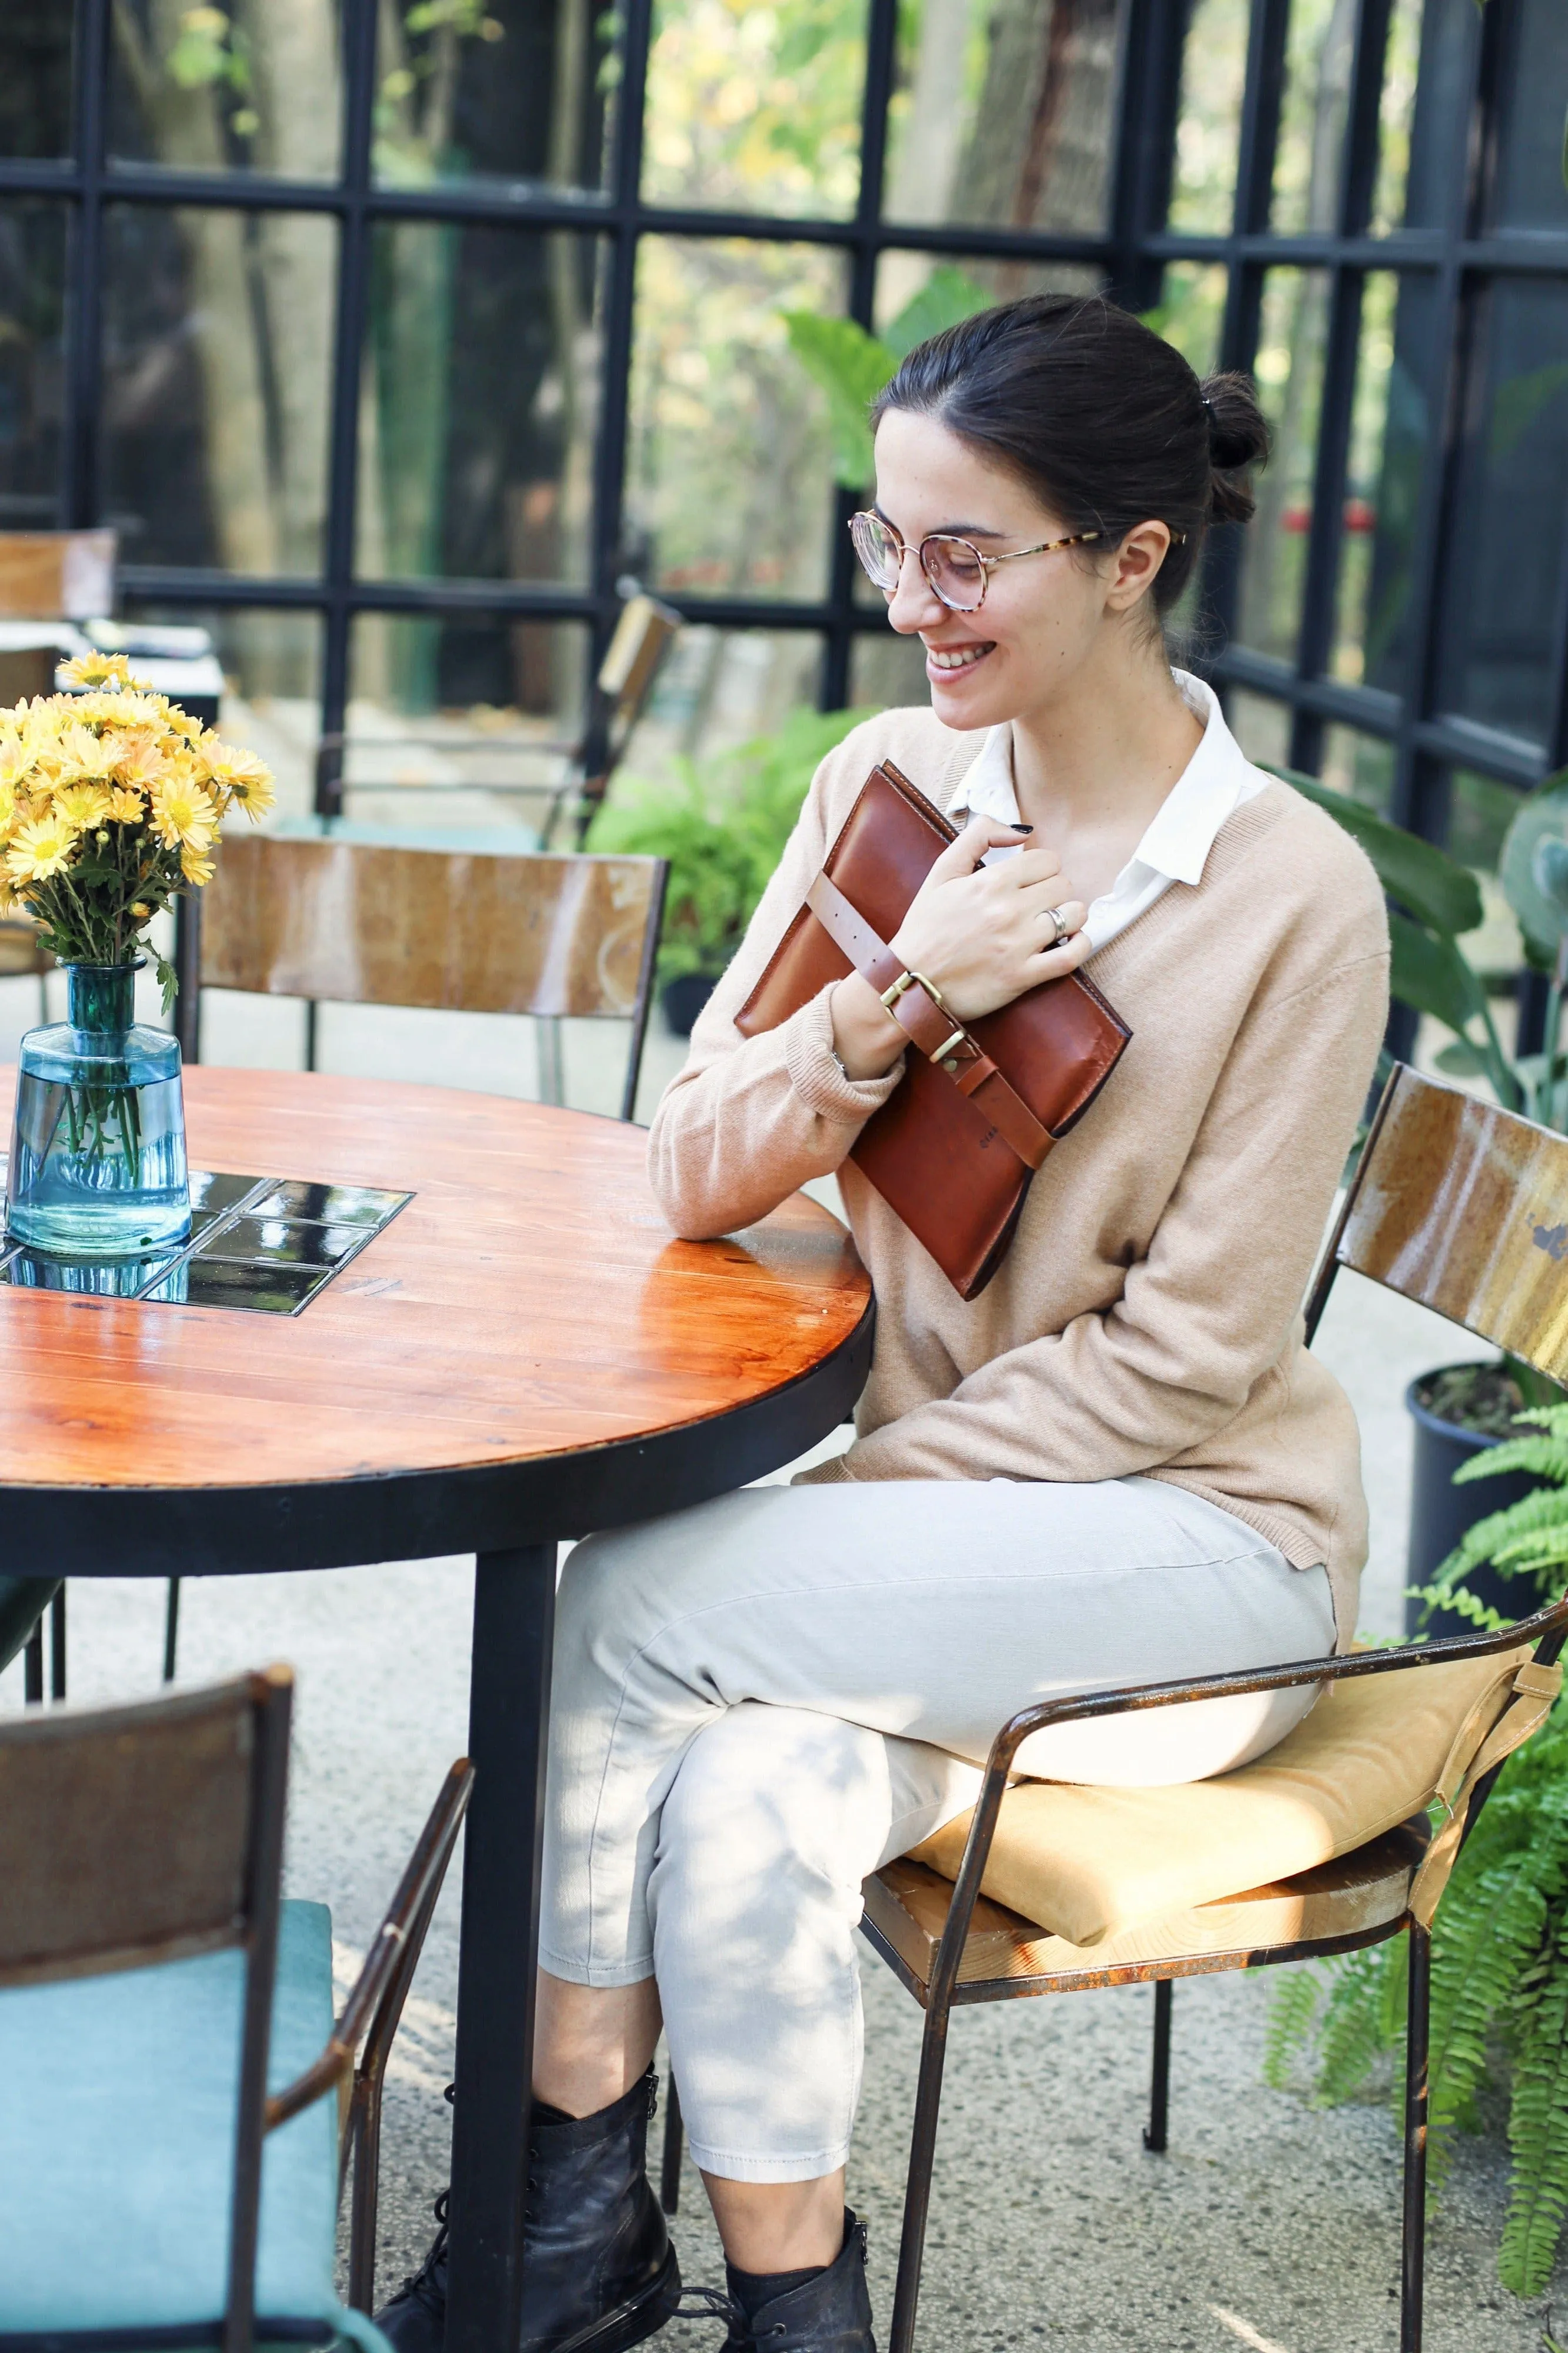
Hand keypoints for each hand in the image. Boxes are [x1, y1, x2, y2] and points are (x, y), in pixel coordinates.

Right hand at [889, 817, 1089, 1020]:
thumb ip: (978, 837)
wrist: (909, 982)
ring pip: (1074, 915)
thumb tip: (1021, 830)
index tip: (1031, 880)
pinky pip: (1072, 955)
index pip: (1047, 860)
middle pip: (1063, 885)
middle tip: (1038, 903)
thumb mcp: (941, 872)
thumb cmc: (925, 928)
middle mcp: (1009, 911)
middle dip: (1053, 891)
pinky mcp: (1023, 977)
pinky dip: (1080, 945)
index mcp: (991, 882)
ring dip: (1069, 916)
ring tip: (1054, 922)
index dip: (1042, 868)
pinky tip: (1071, 941)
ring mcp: (1018, 945)